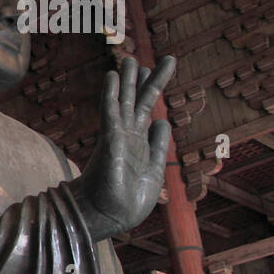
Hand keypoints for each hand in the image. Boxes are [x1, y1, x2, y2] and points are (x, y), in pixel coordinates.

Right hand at [70, 55, 175, 241]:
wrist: (111, 216)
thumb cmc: (129, 200)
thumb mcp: (154, 170)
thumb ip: (158, 146)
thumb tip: (162, 122)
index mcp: (139, 143)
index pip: (145, 110)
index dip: (151, 90)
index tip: (153, 71)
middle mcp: (127, 136)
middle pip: (136, 101)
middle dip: (142, 79)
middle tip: (141, 58)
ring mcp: (118, 137)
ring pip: (124, 101)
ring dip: (128, 79)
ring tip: (130, 58)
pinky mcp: (111, 140)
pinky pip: (110, 112)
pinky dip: (111, 93)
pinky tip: (112, 76)